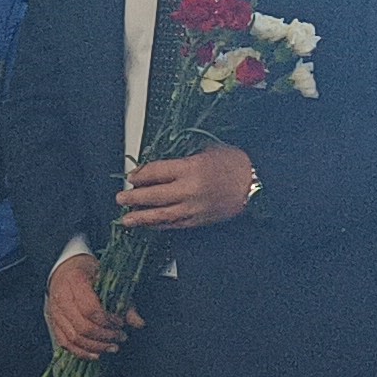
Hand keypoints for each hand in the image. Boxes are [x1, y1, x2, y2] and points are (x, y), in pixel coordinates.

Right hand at [44, 252, 133, 358]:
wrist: (65, 269)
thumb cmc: (89, 272)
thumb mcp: (109, 279)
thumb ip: (124, 301)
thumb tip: (138, 323)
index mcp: (75, 282)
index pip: (90, 309)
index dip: (108, 321)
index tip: (121, 323)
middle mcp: (61, 299)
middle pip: (82, 327)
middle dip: (105, 336)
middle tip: (121, 337)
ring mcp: (54, 313)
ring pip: (73, 338)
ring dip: (95, 347)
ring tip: (113, 347)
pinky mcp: (54, 323)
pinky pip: (65, 343)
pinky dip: (81, 352)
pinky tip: (96, 355)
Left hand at [117, 144, 254, 230]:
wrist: (255, 183)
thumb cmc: (234, 163)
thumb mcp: (206, 151)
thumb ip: (181, 159)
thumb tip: (159, 167)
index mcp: (190, 168)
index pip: (156, 173)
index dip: (141, 175)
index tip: (132, 177)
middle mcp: (189, 190)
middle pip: (154, 196)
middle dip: (134, 198)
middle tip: (120, 198)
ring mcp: (194, 208)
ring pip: (161, 215)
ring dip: (142, 217)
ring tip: (126, 219)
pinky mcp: (199, 220)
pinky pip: (175, 224)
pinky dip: (160, 225)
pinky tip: (149, 225)